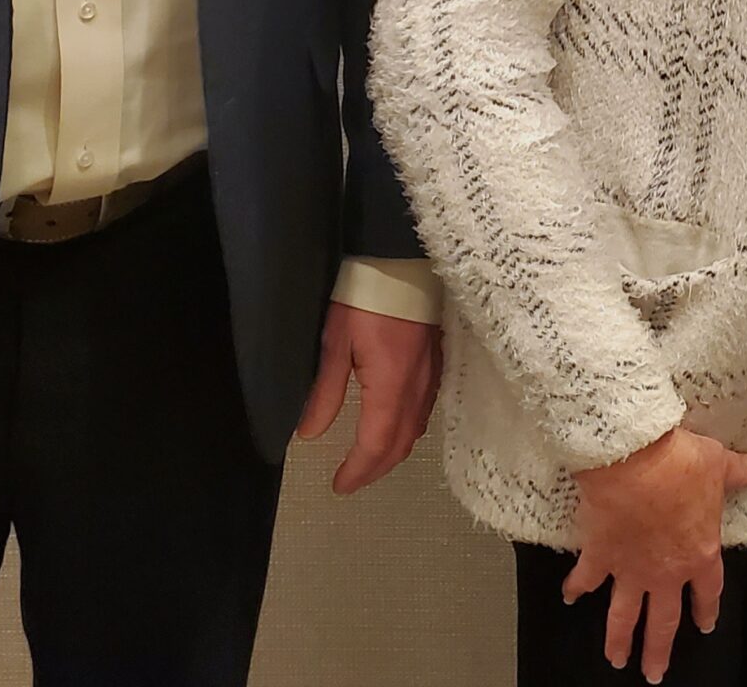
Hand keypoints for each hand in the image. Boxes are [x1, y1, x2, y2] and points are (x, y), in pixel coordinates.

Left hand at [296, 301, 441, 494]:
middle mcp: (418, 388)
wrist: (402, 259)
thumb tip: (310, 434)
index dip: (358, 471)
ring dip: (393, 451)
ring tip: (369, 460)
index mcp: (391, 386)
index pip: (376, 444)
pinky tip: (394, 425)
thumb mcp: (336, 343)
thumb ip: (325, 392)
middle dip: (376, 469)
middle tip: (351, 480)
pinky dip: (406, 429)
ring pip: (416, 429)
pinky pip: (424, 410)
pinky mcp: (436, 362)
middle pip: (401, 444)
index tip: (338, 486)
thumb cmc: (366, 296)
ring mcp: (432, 375)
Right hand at [565, 427, 746, 683]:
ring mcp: (630, 568)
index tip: (704, 626)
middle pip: (664, 621)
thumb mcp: (717, 463)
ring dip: (618, 639)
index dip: (706, 610)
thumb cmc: (678, 464)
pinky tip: (570, 597)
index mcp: (699, 554)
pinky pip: (587, 578)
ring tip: (616, 659)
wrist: (632, 458)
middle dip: (658, 649)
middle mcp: (665, 571)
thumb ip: (737, 471)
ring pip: (624, 615)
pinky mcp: (600, 555)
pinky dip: (576, 588)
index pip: (708, 591)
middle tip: (655, 672)